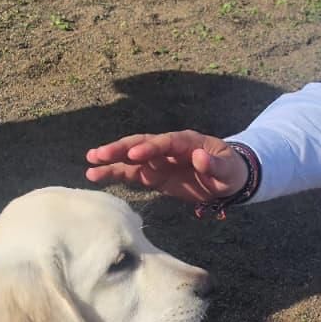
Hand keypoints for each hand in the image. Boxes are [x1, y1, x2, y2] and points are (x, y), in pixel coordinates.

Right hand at [85, 131, 246, 204]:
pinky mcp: (154, 175)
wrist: (228, 179)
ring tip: (90, 165)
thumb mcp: (228, 170)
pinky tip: (96, 176)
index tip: (133, 155)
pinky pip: (132, 173)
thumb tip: (198, 157)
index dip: (150, 148)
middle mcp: (167, 148)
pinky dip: (115, 174)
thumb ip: (214, 165)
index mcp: (186, 142)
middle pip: (141, 145)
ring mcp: (159, 161)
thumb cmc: (230, 171)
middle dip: (120, 149)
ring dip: (111, 161)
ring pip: (131, 158)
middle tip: (98, 155)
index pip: (165, 142)